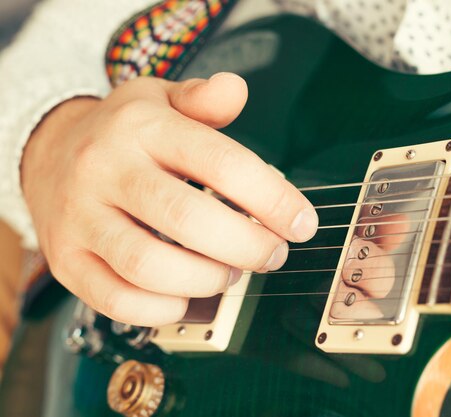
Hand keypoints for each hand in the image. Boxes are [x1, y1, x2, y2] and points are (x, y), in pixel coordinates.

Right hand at [21, 74, 317, 325]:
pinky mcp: (67, 259)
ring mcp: (81, 217)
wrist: (49, 153)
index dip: (273, 199)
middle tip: (272, 254)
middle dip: (248, 247)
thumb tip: (235, 89)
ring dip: (208, 279)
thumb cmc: (122, 132)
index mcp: (143, 127)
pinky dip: (162, 308)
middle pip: (189, 219)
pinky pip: (116, 299)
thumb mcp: (160, 99)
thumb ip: (203, 99)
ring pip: (150, 265)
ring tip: (230, 272)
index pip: (222, 163)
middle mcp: (107, 170)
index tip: (302, 223)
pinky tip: (186, 295)